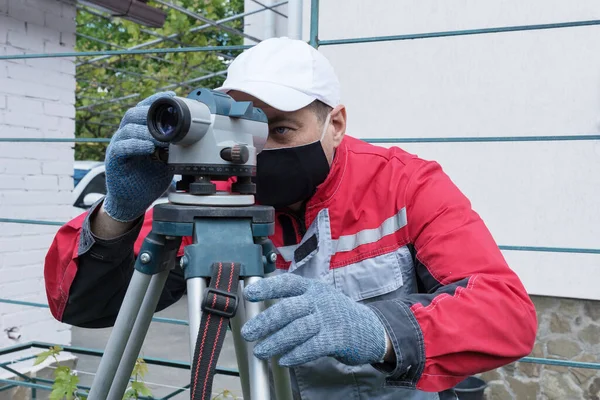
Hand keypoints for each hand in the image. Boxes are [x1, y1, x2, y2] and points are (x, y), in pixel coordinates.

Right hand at [103, 91, 175, 221]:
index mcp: (139, 132)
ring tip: (161, 136)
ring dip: (146, 130)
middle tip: (165, 116)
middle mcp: (126, 135)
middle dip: (149, 111)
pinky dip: (136, 145)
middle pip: (133, 114)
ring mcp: (118, 146)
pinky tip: (148, 147)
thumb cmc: (149, 177)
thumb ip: (174, 147)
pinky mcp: (114, 160)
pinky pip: (123, 147)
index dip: (156, 100)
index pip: (144, 110)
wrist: (134, 200)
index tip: (171, 96)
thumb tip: (193, 138)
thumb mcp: (167, 159)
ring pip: (128, 128)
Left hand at [241, 273, 388, 366]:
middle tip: (248, 333)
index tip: (248, 295)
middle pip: (288, 309)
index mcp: (312, 288)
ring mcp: (329, 318)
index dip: (267, 288)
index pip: (287, 283)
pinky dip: (297, 354)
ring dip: (276, 341)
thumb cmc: (336, 315)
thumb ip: (294, 303)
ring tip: (260, 351)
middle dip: (265, 321)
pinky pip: (313, 346)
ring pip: (298, 329)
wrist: (370, 329)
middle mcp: (319, 300)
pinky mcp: (337, 338)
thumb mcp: (317, 299)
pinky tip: (284, 360)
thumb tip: (261, 314)